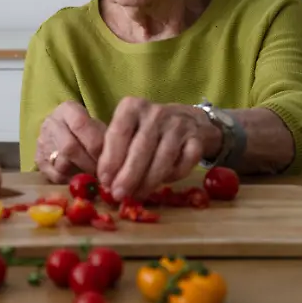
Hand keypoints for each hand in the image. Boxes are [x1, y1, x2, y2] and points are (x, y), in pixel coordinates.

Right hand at [34, 101, 105, 182]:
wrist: (64, 133)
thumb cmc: (88, 132)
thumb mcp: (98, 127)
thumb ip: (105, 140)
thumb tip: (116, 161)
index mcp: (67, 110)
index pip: (80, 124)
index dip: (95, 145)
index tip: (108, 159)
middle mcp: (51, 123)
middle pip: (69, 147)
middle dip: (89, 163)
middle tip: (103, 175)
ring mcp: (42, 141)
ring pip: (61, 163)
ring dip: (81, 174)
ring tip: (94, 178)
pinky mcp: (39, 159)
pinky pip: (55, 176)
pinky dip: (71, 181)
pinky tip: (81, 180)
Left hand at [98, 97, 219, 199]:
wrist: (185, 120)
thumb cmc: (145, 131)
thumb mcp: (125, 132)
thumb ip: (112, 151)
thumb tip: (104, 181)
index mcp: (132, 107)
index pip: (118, 133)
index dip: (110, 159)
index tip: (104, 180)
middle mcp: (155, 112)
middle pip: (141, 147)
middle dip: (129, 175)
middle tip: (119, 194)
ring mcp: (179, 125)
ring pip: (164, 156)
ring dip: (149, 180)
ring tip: (137, 195)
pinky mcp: (197, 139)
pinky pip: (186, 162)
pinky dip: (174, 176)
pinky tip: (163, 183)